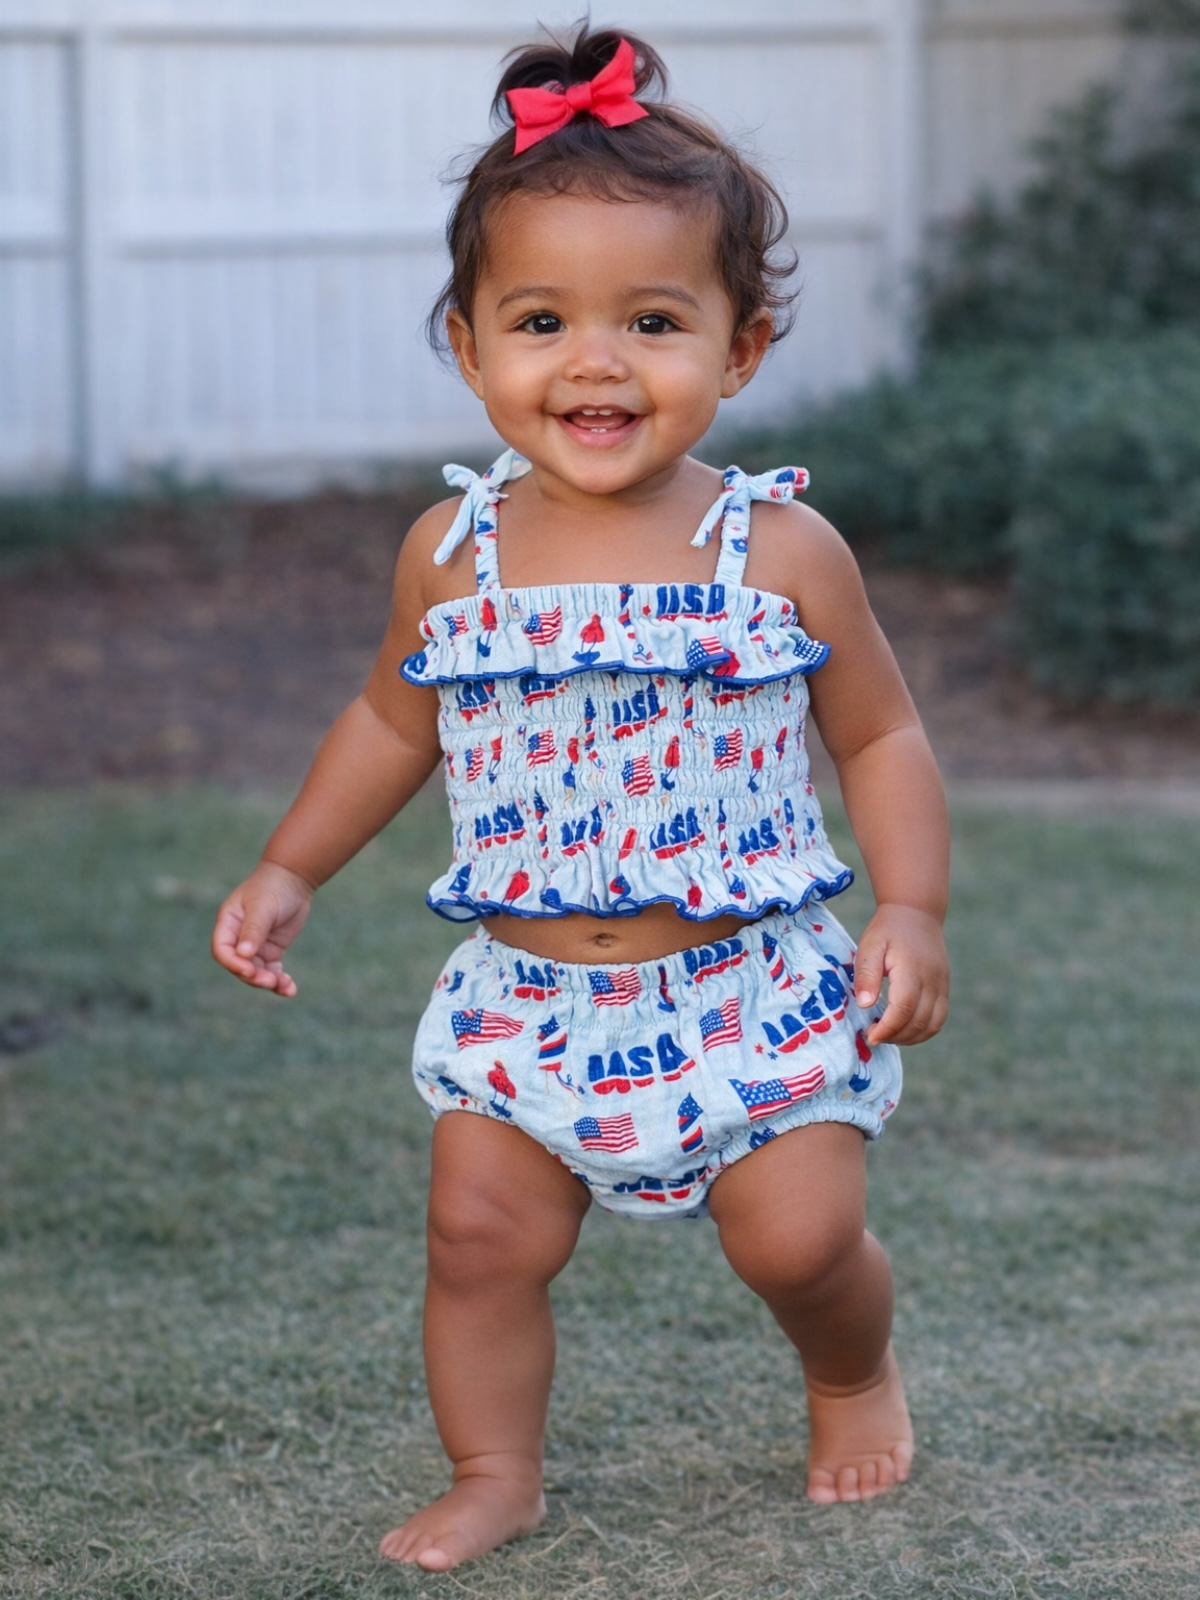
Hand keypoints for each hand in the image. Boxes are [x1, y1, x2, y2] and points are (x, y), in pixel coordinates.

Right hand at [211, 861, 314, 997]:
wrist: (294, 879)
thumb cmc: (273, 887)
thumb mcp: (263, 906)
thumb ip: (253, 929)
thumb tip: (243, 954)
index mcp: (228, 924)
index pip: (222, 950)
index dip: (233, 963)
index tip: (250, 970)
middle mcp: (238, 937)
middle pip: (239, 965)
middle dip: (254, 976)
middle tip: (270, 981)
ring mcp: (254, 946)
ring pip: (256, 972)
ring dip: (268, 982)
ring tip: (286, 987)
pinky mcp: (270, 951)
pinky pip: (271, 971)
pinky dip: (280, 981)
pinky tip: (290, 989)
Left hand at [853, 903, 948, 1045]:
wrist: (916, 913)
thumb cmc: (887, 930)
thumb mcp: (870, 945)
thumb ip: (867, 974)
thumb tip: (864, 1004)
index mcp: (911, 969)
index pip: (904, 1008)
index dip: (888, 1028)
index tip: (870, 1036)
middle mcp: (932, 980)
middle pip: (919, 1021)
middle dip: (895, 1036)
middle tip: (873, 1036)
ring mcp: (942, 985)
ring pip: (932, 1024)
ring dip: (910, 1038)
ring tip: (887, 1036)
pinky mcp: (944, 988)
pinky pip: (939, 1018)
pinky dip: (923, 1031)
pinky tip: (904, 1031)